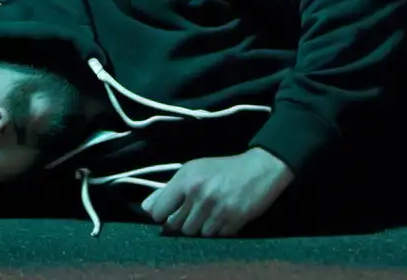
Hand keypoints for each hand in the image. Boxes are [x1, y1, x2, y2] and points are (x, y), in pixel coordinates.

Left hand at [141, 148, 294, 236]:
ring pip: (194, 234)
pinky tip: (223, 218)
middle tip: (195, 212)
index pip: (159, 211)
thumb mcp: (195, 170)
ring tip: (210, 214)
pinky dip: (217, 231)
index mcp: (187, 179)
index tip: (170, 212)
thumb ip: (169, 189)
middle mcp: (199, 194)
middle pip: (176, 226)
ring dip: (200, 228)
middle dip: (182, 222)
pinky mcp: (232, 221)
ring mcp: (216, 209)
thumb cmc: (224, 168)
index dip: (162, 215)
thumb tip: (145, 208)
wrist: (261, 168)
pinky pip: (214, 237)